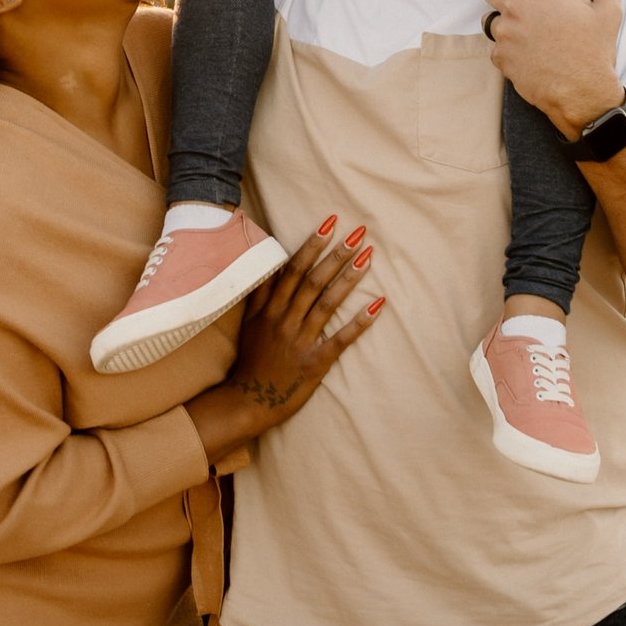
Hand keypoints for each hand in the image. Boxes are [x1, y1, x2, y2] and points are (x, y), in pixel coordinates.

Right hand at [184, 218, 379, 463]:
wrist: (247, 401)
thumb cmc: (251, 359)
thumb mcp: (249, 322)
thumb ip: (261, 293)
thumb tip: (272, 261)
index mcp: (269, 309)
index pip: (293, 269)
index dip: (312, 245)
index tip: (330, 224)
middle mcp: (284, 320)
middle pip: (313, 281)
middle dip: (336, 254)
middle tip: (358, 232)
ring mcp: (300, 341)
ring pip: (327, 303)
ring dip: (348, 278)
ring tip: (368, 256)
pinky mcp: (315, 363)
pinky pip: (340, 339)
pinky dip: (359, 322)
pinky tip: (377, 304)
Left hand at [481, 0, 625, 133]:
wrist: (583, 93)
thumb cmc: (595, 50)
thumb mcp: (610, 13)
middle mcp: (516, 9)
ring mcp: (505, 35)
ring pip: (489, 20)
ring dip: (500, 21)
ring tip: (519, 29)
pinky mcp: (501, 59)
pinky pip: (495, 49)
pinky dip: (506, 50)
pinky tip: (524, 55)